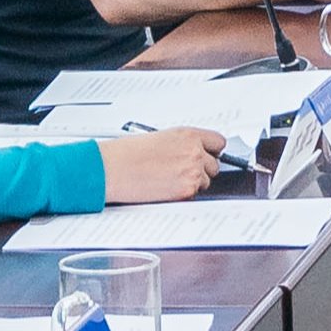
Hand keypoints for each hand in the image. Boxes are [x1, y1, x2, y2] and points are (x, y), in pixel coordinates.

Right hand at [102, 127, 222, 206]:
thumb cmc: (128, 153)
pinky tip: (165, 187)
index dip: (211, 151)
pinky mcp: (186, 190)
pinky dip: (183, 194)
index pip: (218, 142)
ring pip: (205, 182)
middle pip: (214, 165)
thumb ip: (182, 144)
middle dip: (202, 169)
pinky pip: (194, 195)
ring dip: (193, 182)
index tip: (207, 155)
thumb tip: (195, 152)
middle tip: (181, 171)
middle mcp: (194, 152)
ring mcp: (192, 172)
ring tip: (169, 179)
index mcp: (188, 135)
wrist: (112, 169)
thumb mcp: (160, 138)